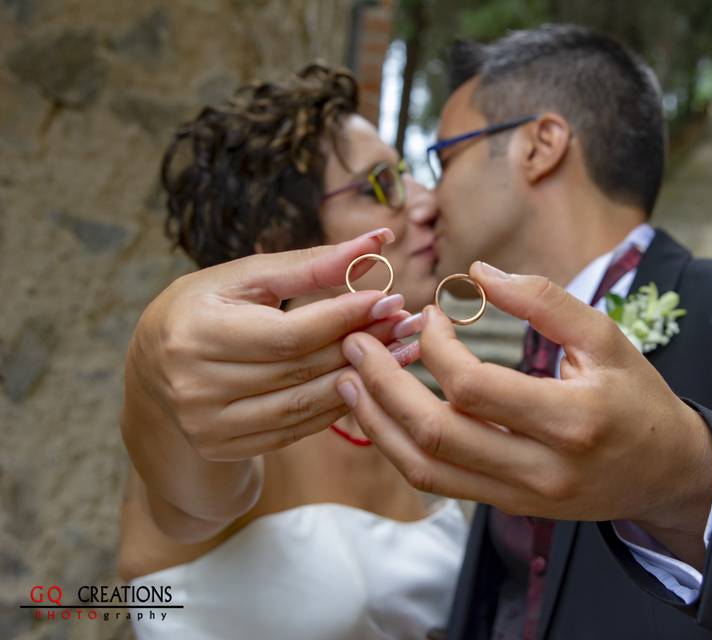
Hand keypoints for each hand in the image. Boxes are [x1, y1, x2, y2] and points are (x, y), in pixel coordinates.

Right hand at [124, 228, 407, 461]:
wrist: (152, 373)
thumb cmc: (206, 310)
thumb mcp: (245, 278)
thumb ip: (310, 264)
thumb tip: (377, 242)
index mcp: (196, 333)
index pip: (288, 333)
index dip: (344, 317)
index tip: (390, 298)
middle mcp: (196, 385)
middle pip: (302, 369)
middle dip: (364, 344)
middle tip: (407, 324)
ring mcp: (209, 424)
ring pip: (306, 404)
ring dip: (364, 379)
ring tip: (403, 352)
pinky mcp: (224, 448)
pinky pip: (298, 429)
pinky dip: (338, 404)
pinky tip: (370, 382)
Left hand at [337, 261, 711, 567]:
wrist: (667, 473)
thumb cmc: (638, 397)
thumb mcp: (606, 338)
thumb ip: (544, 301)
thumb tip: (479, 272)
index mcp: (572, 418)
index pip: (474, 387)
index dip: (436, 346)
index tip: (429, 315)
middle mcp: (542, 468)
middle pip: (436, 434)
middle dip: (383, 386)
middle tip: (353, 344)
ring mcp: (522, 496)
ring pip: (426, 469)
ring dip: (377, 425)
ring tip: (347, 383)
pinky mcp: (508, 506)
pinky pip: (440, 484)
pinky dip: (401, 450)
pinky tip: (380, 416)